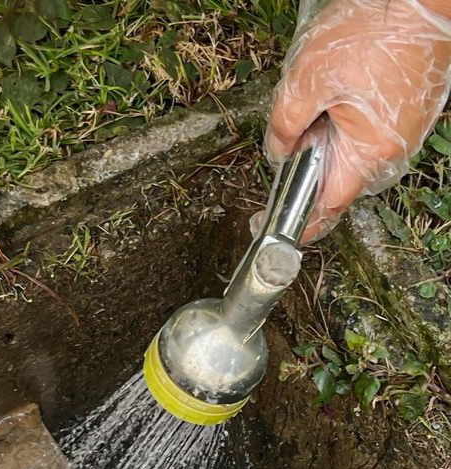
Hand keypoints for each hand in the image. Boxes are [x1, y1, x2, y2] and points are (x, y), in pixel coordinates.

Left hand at [266, 0, 450, 240]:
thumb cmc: (375, 32)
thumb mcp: (308, 79)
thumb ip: (284, 125)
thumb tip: (277, 152)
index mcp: (368, 153)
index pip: (327, 207)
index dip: (298, 221)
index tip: (272, 224)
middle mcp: (392, 152)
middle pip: (338, 180)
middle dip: (310, 164)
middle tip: (296, 130)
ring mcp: (404, 134)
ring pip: (353, 155)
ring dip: (330, 139)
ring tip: (324, 98)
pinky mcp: (409, 115)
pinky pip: (370, 134)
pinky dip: (349, 123)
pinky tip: (343, 91)